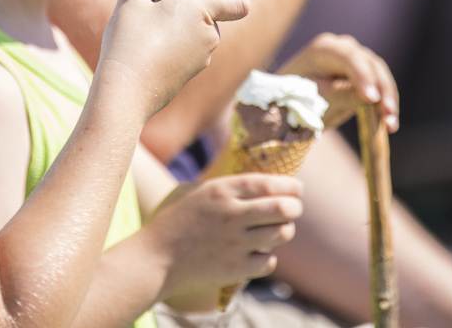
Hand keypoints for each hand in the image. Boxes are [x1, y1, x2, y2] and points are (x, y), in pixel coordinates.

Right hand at [96, 0, 249, 122]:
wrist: (124, 92)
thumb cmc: (130, 41)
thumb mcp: (129, 1)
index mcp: (202, 10)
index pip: (239, 1)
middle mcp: (209, 36)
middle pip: (211, 14)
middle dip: (189, 6)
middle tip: (159, 4)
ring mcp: (202, 59)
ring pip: (197, 34)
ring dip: (178, 27)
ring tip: (147, 29)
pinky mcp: (189, 76)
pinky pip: (187, 52)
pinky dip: (173, 47)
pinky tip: (147, 48)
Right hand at [149, 175, 303, 300]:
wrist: (153, 260)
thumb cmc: (172, 221)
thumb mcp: (194, 191)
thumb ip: (223, 185)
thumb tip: (253, 182)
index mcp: (222, 190)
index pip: (270, 183)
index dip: (291, 184)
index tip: (297, 187)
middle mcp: (232, 215)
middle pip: (284, 208)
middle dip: (295, 206)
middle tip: (294, 207)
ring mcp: (235, 244)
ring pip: (281, 234)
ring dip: (285, 230)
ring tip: (278, 229)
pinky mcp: (235, 269)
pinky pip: (268, 262)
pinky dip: (268, 257)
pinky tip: (259, 252)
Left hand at [279, 33, 398, 131]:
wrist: (292, 104)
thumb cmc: (300, 100)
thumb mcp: (319, 100)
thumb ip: (344, 95)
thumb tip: (373, 97)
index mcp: (324, 48)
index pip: (349, 58)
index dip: (363, 77)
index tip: (372, 99)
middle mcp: (343, 48)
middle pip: (369, 64)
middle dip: (381, 90)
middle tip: (388, 114)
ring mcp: (355, 58)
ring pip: (380, 74)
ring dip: (388, 98)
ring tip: (391, 123)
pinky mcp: (364, 74)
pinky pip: (380, 85)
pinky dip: (386, 103)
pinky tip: (390, 124)